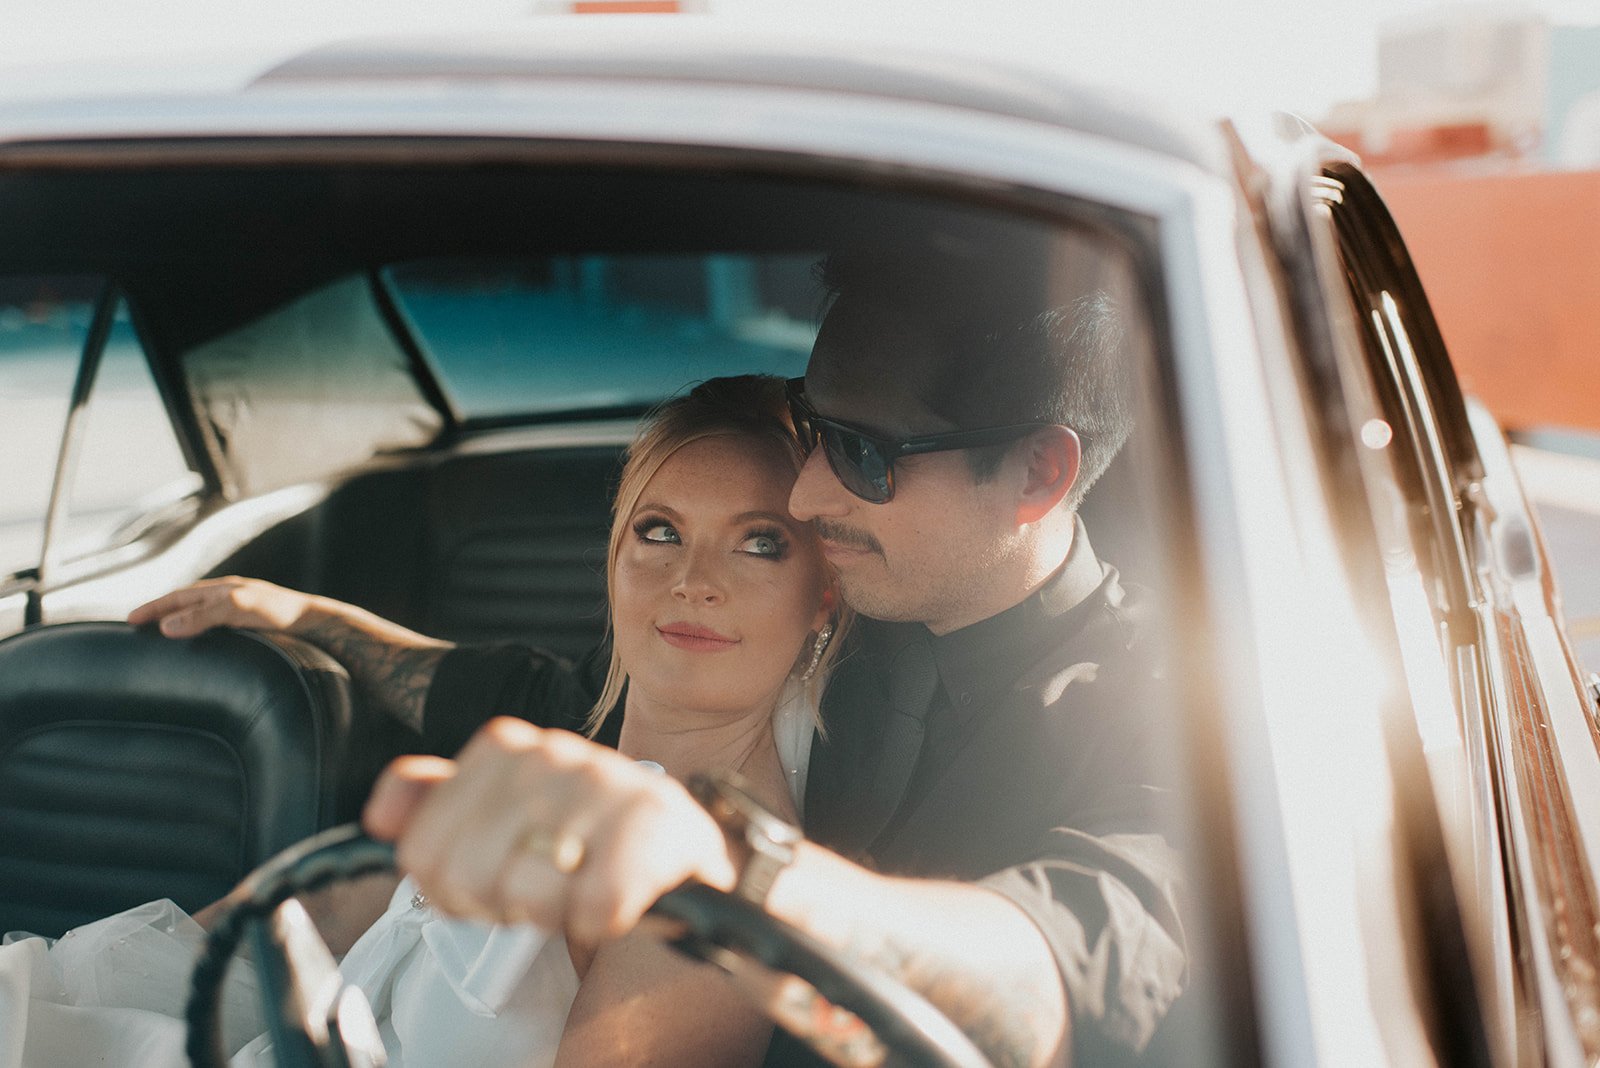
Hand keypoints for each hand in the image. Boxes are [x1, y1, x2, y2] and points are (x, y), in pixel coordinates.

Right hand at [127, 577, 319, 637]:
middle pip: (187, 603)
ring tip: (162, 637)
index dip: (153, 608)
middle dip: (161, 613)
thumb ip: (204, 614)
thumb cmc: (281, 613)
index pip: (178, 597)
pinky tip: (202, 647)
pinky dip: (201, 634)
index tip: (130, 621)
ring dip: (180, 623)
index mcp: (223, 589)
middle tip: (138, 628)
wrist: (318, 623)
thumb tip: (166, 627)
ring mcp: (242, 611)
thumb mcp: (239, 608)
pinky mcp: (253, 627)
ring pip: (202, 615)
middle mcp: (230, 597)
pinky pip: (218, 628)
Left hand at [362, 717, 737, 944]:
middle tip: (536, 889)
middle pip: (465, 874)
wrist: (673, 849)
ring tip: (576, 888)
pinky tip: (613, 897)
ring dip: (552, 911)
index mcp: (504, 747)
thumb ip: (432, 806)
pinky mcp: (656, 827)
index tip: (488, 876)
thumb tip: (381, 815)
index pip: (421, 849)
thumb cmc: (576, 836)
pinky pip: (594, 905)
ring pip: (526, 890)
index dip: (448, 885)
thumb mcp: (497, 817)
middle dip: (497, 901)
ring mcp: (606, 783)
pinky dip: (600, 918)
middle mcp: (552, 754)